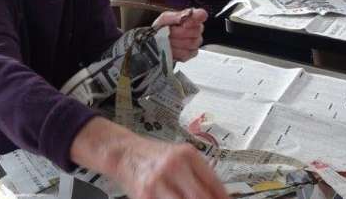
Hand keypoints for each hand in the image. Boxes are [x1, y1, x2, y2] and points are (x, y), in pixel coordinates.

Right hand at [71, 118, 229, 198]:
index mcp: (187, 154)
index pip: (214, 184)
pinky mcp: (145, 195)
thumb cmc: (154, 156)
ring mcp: (159, 182)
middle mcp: (174, 166)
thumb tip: (220, 196)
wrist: (123, 152)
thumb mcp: (180, 156)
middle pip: (201, 197)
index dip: (223, 198)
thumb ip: (199, 174)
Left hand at [153, 8, 206, 61]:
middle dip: (178, 33)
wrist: (157, 41)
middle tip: (169, 32)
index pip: (201, 15)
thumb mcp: (164, 19)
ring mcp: (196, 42)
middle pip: (195, 31)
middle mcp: (197, 28)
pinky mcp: (192, 53)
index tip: (184, 23)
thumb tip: (184, 17)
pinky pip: (187, 53)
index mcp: (192, 17)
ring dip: (176, 42)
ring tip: (168, 40)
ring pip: (191, 43)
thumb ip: (174, 16)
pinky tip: (172, 48)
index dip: (194, 19)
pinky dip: (176, 51)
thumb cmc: (162, 27)